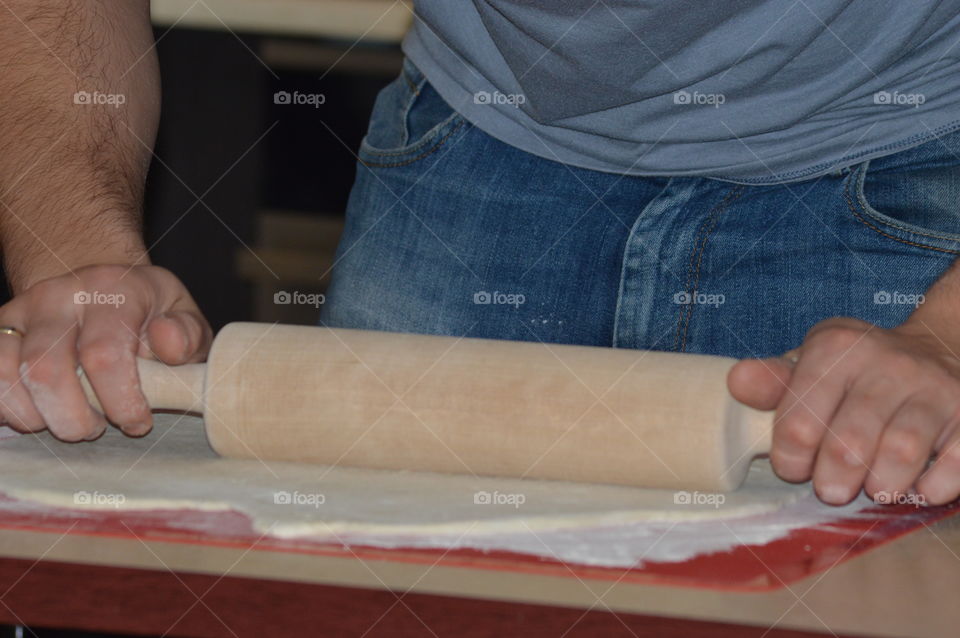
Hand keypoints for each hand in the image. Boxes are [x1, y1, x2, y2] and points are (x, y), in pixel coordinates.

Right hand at [0, 265, 210, 440]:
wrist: (99, 286)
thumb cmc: (148, 312)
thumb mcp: (182, 316)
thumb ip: (187, 335)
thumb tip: (167, 344)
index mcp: (113, 289)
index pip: (104, 354)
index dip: (120, 401)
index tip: (138, 422)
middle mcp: (59, 295)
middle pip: (47, 370)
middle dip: (75, 418)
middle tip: (99, 428)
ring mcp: (21, 312)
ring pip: (8, 376)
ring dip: (41, 417)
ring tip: (74, 420)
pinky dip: (10, 409)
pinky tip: (41, 413)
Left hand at [728, 317, 959, 505]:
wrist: (940, 345)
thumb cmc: (858, 369)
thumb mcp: (813, 363)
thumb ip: (774, 381)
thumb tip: (737, 382)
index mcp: (835, 348)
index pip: (799, 419)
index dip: (791, 458)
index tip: (794, 468)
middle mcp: (886, 362)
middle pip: (849, 441)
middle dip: (834, 479)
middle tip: (831, 490)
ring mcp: (933, 387)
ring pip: (901, 452)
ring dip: (882, 485)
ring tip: (873, 490)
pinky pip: (956, 461)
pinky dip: (933, 487)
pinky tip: (918, 488)